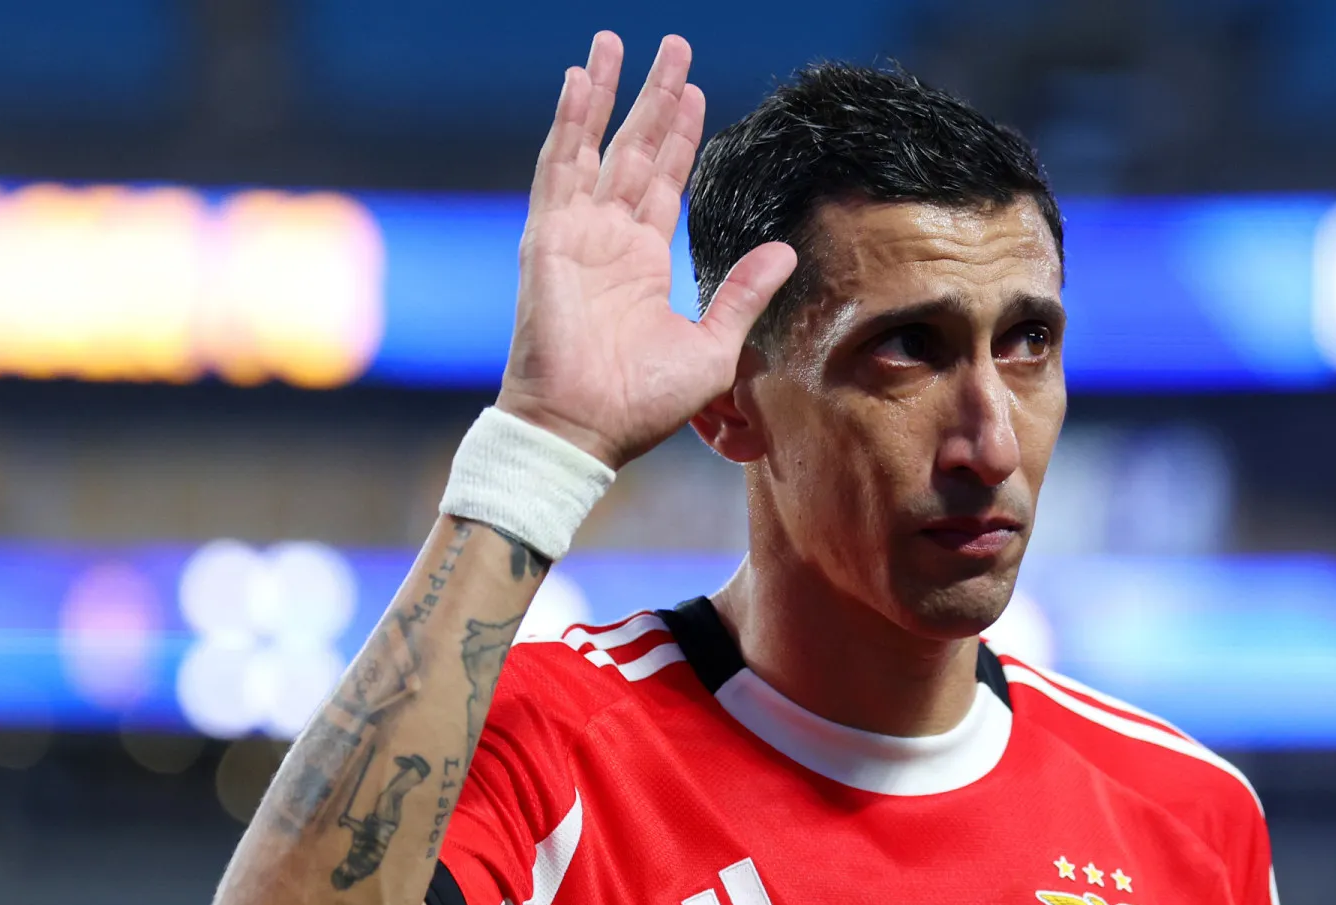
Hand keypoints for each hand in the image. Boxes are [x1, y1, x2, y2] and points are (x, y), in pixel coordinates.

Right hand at [494, 32, 796, 470]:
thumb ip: (742, 293)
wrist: (584, 430)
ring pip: (595, 145)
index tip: (696, 93)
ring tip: (617, 43)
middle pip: (635, 150)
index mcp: (642, 263)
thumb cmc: (641, 405)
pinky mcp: (549, 238)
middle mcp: (608, 240)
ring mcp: (576, 234)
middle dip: (654, 98)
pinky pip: (558, 168)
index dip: (682, 137)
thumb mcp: (713, 347)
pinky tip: (581, 80)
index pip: (665, 182)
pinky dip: (569, 123)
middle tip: (672, 48)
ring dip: (607, 94)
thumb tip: (785, 251)